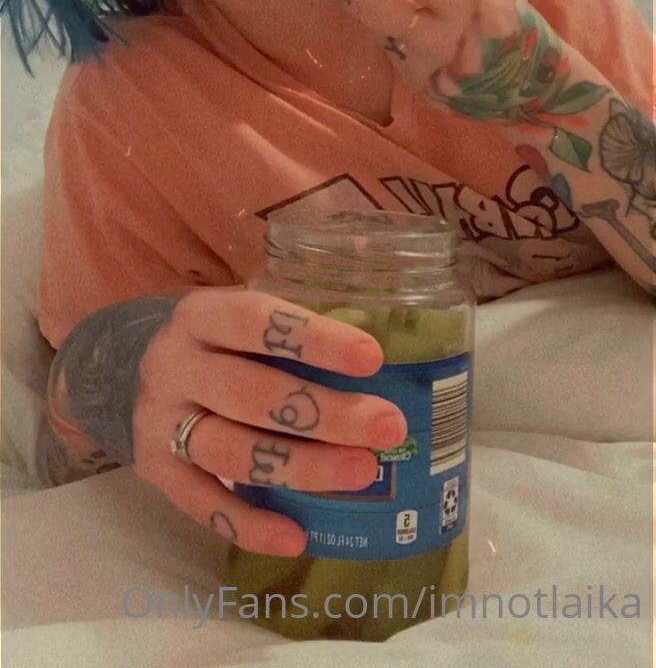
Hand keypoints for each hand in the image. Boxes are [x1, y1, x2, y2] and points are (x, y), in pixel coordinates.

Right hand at [56, 289, 406, 556]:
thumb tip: (391, 345)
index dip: (314, 339)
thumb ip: (292, 325)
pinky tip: (298, 536)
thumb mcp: (235, 311)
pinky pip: (204, 504)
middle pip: (252, 394)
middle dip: (326, 413)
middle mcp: (176, 367)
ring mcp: (161, 423)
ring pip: (232, 452)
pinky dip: (250, 525)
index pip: (257, 322)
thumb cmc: (211, 340)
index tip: (372, 357)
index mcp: (201, 316)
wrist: (119, 367)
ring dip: (302, 467)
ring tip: (363, 472)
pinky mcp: (156, 472)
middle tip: (388, 426)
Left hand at [292, 0, 521, 115]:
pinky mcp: (419, 90)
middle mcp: (446, 37)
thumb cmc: (505, 25)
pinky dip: (375, 27)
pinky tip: (366, 10)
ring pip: (375, 31)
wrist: (533, 90)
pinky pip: (387, 50)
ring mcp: (428, 70)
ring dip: (351, 3)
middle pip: (377, 7)